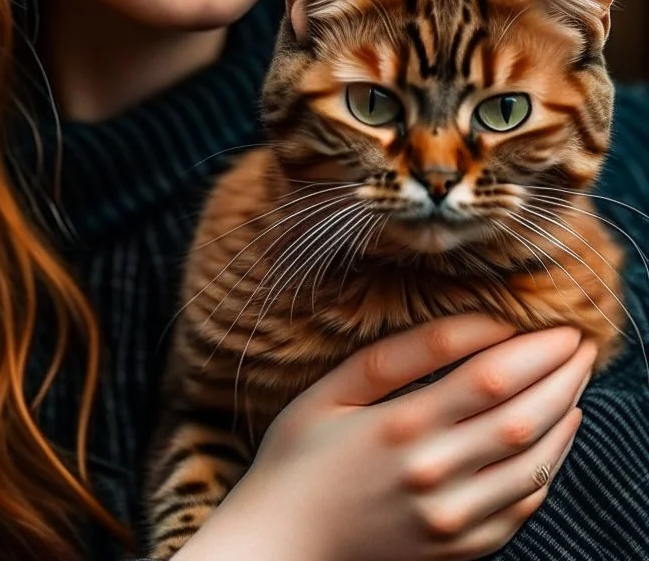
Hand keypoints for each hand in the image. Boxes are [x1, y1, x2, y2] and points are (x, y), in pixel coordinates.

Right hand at [174, 314, 594, 560]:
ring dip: (565, 420)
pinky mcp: (457, 550)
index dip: (537, 350)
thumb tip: (476, 324)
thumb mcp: (336, 389)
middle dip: (563, 377)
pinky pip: (521, 511)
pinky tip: (551, 438)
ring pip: (533, 466)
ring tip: (575, 384)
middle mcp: (434, 477)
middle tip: (582, 346)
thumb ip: (405, 353)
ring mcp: (450, 520)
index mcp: (401, 427)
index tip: (563, 325)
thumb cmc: (299, 455)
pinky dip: (548, 469)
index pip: (492, 379)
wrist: (279, 544)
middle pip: (523, 419)